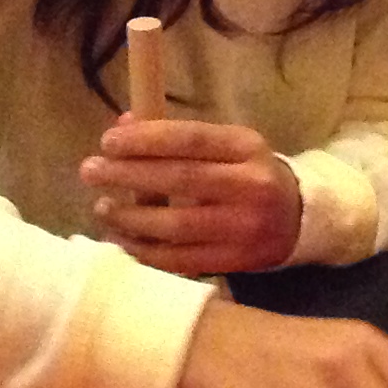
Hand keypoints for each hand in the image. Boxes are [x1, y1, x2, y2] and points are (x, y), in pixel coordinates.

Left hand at [82, 116, 302, 276]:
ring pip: (177, 225)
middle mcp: (250, 186)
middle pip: (181, 180)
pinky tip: (121, 241)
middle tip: (90, 171)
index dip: (146, 140)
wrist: (297, 220)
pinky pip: (181, 260)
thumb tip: (124, 126)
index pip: (191, 139)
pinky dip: (145, 252)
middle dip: (128, 175)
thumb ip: (179, 137)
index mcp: (247, 147)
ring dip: (131, 218)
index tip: (108, 142)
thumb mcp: (226, 146)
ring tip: (102, 208)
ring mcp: (244, 228)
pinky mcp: (236, 261)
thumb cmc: (248, 175)